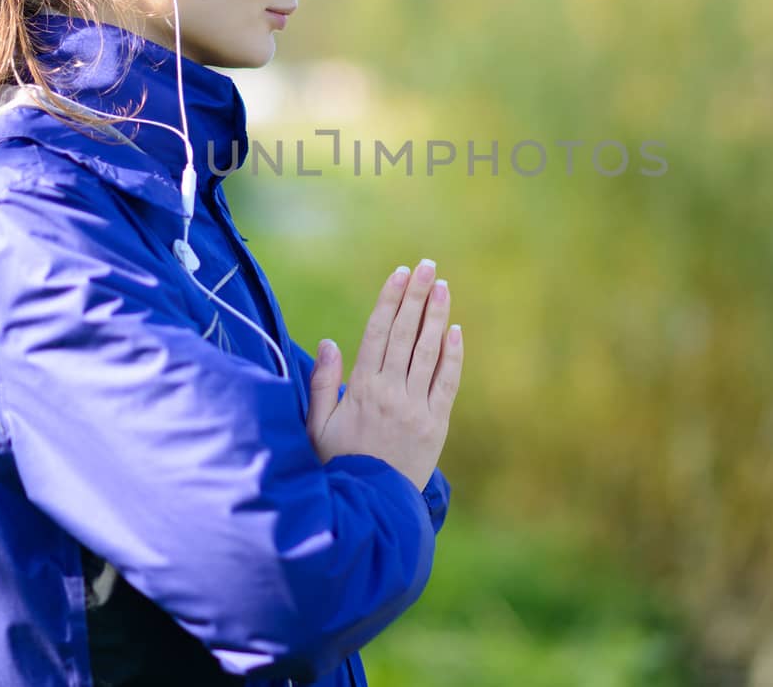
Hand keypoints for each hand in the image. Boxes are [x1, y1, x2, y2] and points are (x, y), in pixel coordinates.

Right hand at [306, 259, 462, 490]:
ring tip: (442, 286)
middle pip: (406, 334)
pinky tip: (455, 331)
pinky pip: (448, 384)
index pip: (378, 333)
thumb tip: (329, 342)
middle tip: (426, 265)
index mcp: (361, 389)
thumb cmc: (336, 465)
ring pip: (429, 353)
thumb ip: (322, 383)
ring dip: (437, 316)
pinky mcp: (436, 425)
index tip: (399, 273)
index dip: (390, 300)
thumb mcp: (317, 426)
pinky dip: (453, 356)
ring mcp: (416, 408)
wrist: (369, 507)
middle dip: (416, 296)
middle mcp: (391, 393)